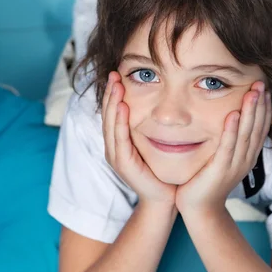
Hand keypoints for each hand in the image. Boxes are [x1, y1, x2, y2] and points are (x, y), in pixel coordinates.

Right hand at [102, 72, 176, 207]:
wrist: (163, 198)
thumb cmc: (161, 171)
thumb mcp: (153, 144)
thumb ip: (149, 127)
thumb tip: (157, 104)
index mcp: (119, 142)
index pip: (113, 113)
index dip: (113, 94)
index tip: (117, 74)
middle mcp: (113, 147)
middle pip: (108, 115)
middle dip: (110, 93)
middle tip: (113, 73)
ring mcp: (116, 156)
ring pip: (111, 124)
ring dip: (112, 103)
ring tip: (116, 85)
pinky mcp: (123, 163)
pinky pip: (119, 138)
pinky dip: (119, 121)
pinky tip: (122, 107)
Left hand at [175, 82, 271, 215]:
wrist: (200, 209)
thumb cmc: (207, 181)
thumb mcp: (223, 158)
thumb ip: (229, 141)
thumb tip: (231, 119)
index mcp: (247, 156)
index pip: (260, 128)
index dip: (264, 108)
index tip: (266, 89)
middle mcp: (245, 159)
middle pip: (257, 127)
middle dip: (260, 104)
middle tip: (262, 83)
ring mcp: (234, 165)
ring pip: (246, 134)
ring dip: (250, 112)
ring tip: (252, 93)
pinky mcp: (220, 169)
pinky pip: (227, 147)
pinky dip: (231, 130)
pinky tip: (233, 115)